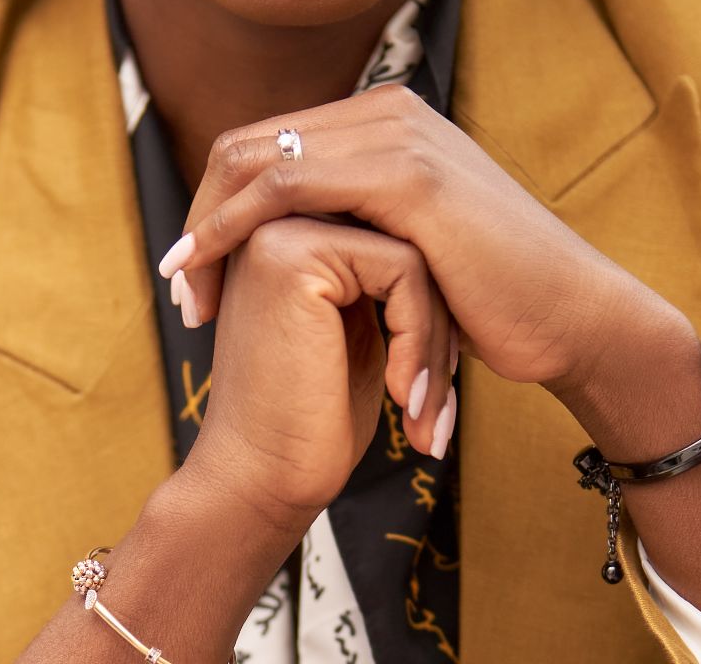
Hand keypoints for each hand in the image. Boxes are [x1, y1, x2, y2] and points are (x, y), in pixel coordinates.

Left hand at [158, 85, 675, 408]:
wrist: (574, 318)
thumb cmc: (492, 297)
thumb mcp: (407, 243)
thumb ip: (354, 217)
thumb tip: (278, 230)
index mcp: (385, 119)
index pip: (264, 145)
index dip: (213, 206)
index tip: (190, 277)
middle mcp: (389, 110)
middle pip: (247, 147)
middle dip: (199, 218)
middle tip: (178, 291)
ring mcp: (400, 135)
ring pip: (257, 163)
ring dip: (205, 231)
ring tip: (187, 299)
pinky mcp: (408, 177)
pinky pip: (286, 189)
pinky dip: (232, 230)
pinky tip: (213, 275)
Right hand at [180, 214, 460, 527]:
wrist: (260, 479)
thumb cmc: (310, 422)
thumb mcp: (352, 333)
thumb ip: (375, 282)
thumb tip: (440, 249)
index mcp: (284, 236)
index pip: (390, 242)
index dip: (426, 314)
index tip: (429, 390)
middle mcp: (272, 221)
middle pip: (403, 242)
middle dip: (435, 325)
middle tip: (436, 407)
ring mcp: (276, 231)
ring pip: (411, 256)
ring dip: (435, 341)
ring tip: (426, 411)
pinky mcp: (291, 254)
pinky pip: (403, 270)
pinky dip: (421, 340)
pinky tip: (404, 398)